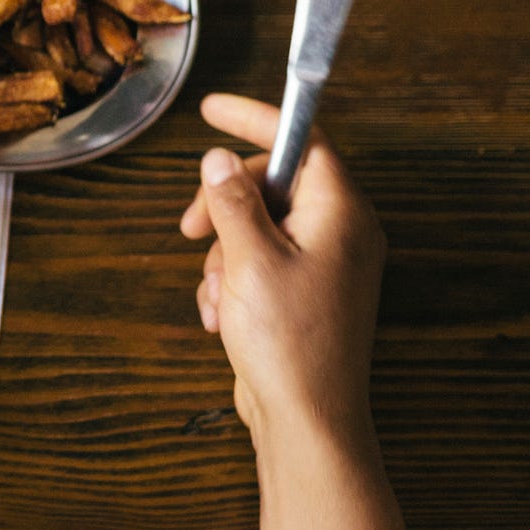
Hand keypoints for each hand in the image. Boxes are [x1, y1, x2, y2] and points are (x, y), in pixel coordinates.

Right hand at [180, 93, 386, 449]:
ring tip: (217, 295)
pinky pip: (260, 262)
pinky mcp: (307, 294)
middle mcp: (341, 232)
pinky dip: (232, 280)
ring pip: (258, 226)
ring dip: (223, 253)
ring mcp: (326, 265)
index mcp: (341, 213)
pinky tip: (220, 316)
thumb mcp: (248, 259)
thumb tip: (219, 159)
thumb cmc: (290, 341)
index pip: (302, 141)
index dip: (255, 120)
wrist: (308, 418)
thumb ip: (232, 200)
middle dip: (223, 203)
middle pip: (272, 184)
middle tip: (188, 227)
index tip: (211, 110)